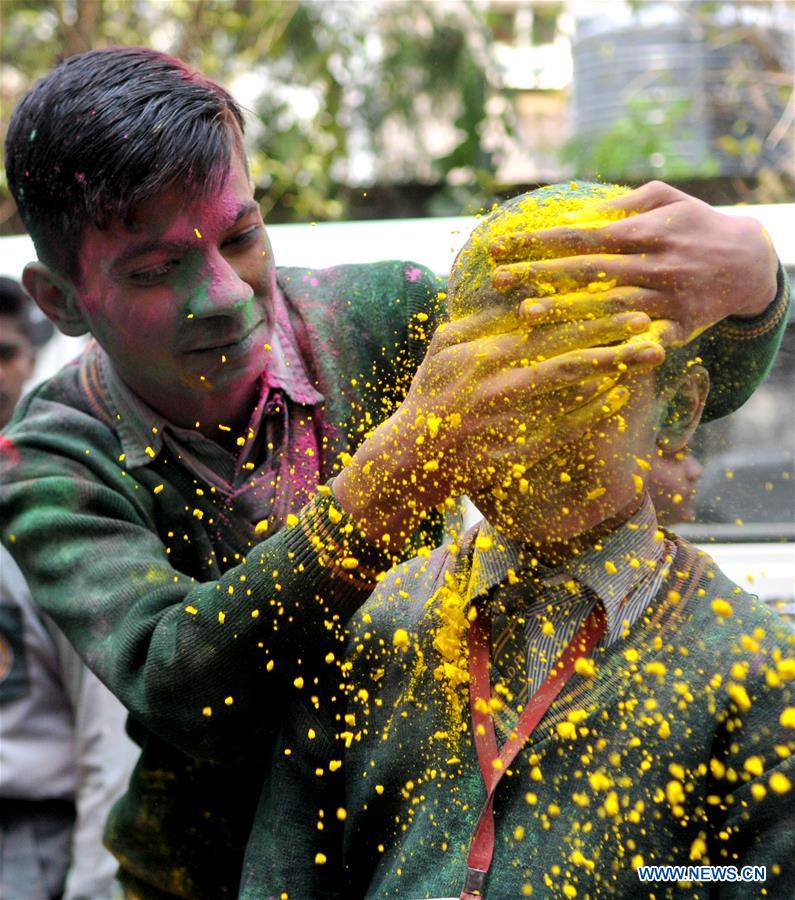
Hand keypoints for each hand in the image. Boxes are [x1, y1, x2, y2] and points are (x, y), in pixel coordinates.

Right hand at [332, 308, 663, 544]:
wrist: (411, 459)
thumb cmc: (432, 395)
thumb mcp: (444, 348)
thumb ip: (482, 319)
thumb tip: (522, 287)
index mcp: (473, 352)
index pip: (538, 323)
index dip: (582, 310)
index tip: (618, 296)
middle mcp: (488, 384)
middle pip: (561, 351)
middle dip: (610, 335)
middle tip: (650, 321)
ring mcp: (501, 421)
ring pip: (567, 388)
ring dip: (610, 370)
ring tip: (648, 355)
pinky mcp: (510, 453)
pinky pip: (560, 429)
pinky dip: (591, 412)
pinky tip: (620, 396)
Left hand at [489, 181, 777, 344]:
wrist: (750, 263)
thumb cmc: (695, 226)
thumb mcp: (666, 199)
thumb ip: (620, 204)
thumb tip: (574, 212)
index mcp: (645, 231)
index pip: (581, 236)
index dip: (539, 241)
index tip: (501, 244)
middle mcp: (653, 264)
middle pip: (587, 271)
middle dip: (539, 274)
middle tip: (497, 279)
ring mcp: (665, 299)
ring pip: (607, 307)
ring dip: (565, 312)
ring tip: (524, 315)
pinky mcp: (677, 330)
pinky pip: (641, 341)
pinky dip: (615, 347)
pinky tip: (580, 355)